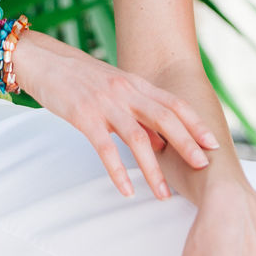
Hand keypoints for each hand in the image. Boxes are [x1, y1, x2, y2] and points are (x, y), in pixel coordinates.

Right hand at [12, 31, 219, 200]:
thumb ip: (138, 112)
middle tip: (202, 167)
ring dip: (154, 169)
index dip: (195, 123)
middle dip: (186, 143)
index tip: (213, 144)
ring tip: (164, 195)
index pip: (174, 103)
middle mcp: (125, 91)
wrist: (43, 60)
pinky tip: (126, 190)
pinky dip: (118, 170)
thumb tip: (161, 142)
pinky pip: (105, 148)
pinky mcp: (83, 116)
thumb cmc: (79, 77)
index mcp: (135, 84)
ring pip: (138, 138)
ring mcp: (105, 103)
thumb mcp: (114, 89)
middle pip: (165, 118)